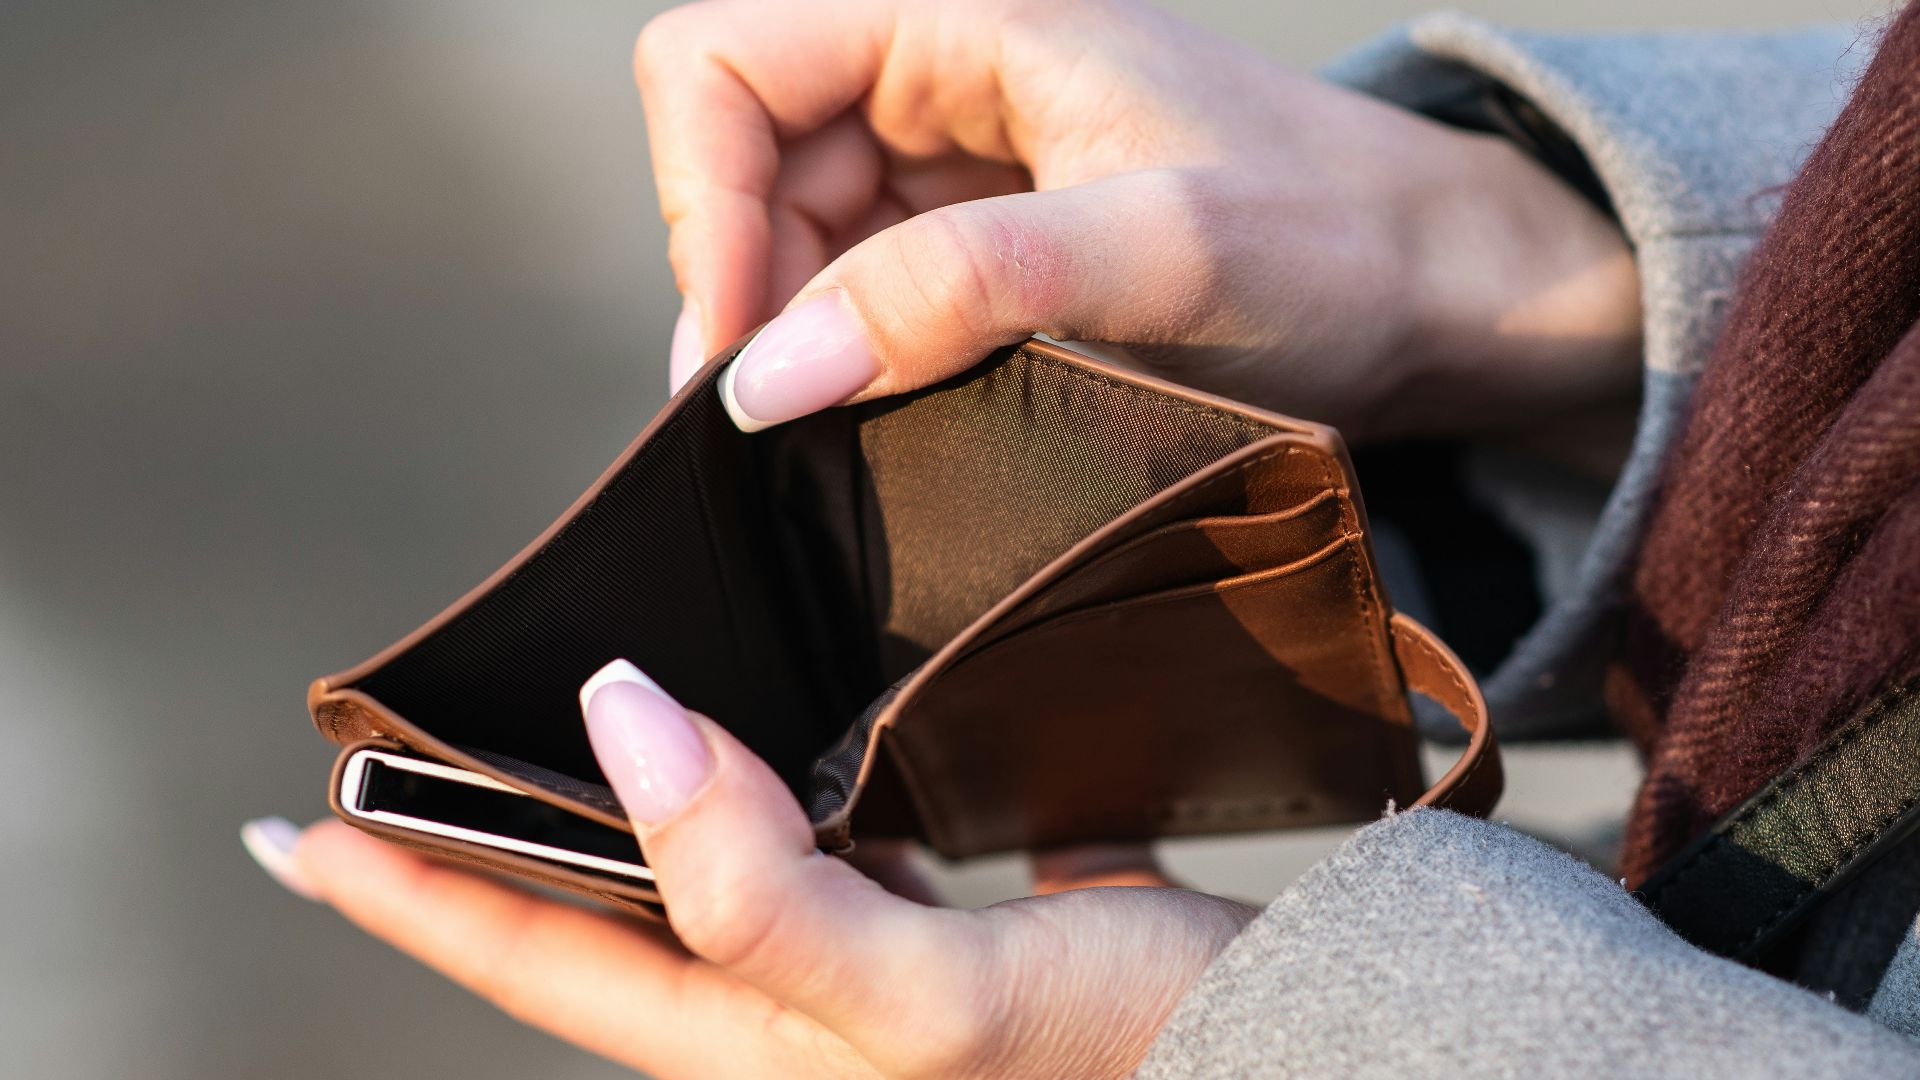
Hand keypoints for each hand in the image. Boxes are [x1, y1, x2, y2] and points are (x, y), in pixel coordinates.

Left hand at [262, 661, 1255, 1077]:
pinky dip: (783, 786)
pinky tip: (799, 729)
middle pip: (603, 916)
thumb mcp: (926, 1000)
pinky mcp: (948, 926)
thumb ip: (757, 889)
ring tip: (568, 733)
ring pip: (706, 875)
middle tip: (410, 755)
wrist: (1288, 1051)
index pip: (533, 960)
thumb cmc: (1118, 1050)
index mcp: (750, 1040)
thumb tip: (622, 724)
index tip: (295, 822)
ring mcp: (867, 971)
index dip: (406, 893)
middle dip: (495, 842)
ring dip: (626, 811)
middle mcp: (789, 1011)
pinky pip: (829, 845)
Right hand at [643, 0, 1639, 438]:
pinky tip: (901, 417)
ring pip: (790, 236)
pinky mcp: (988, 236)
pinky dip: (857, 357)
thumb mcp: (1156, 256)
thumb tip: (768, 372)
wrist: (1446, 294)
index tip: (750, 350)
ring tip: (860, 426)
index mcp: (965, 14)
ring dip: (801, 336)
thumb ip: (957, 292)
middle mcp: (943, 69)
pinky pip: (862, 287)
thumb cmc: (1339, 242)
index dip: (703, 204)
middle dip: (747, 291)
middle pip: (741, 159)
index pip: (718, 64)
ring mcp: (960, 156)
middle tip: (792, 421)